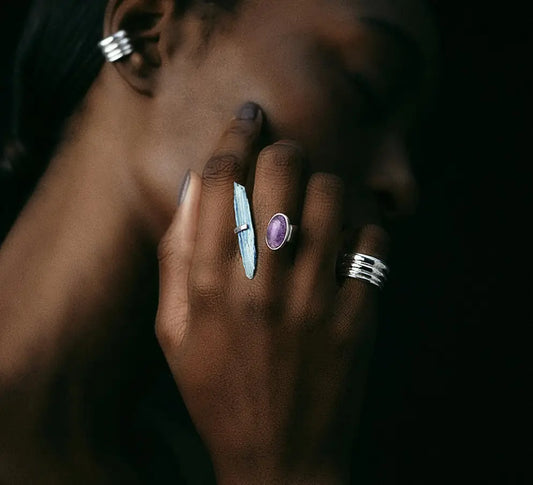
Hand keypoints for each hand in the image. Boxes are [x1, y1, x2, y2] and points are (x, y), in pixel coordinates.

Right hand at [156, 104, 387, 483]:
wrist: (275, 454)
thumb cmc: (216, 389)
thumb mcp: (172, 330)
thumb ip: (176, 256)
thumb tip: (197, 190)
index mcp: (210, 281)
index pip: (222, 178)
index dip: (235, 136)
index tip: (247, 117)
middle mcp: (262, 280)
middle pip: (281, 171)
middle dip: (283, 151)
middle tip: (284, 160)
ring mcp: (315, 298)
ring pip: (332, 195)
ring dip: (325, 186)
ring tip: (317, 203)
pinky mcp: (357, 317)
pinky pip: (372, 242)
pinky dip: (363, 231)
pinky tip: (347, 246)